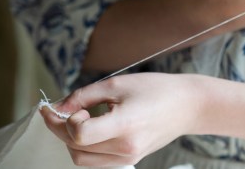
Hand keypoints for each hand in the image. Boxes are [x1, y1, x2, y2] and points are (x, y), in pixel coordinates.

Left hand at [40, 73, 203, 166]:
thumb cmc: (157, 89)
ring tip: (79, 119)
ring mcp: (128, 157)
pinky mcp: (130, 160)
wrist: (187, 106)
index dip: (61, 120)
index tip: (57, 107)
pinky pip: (96, 161)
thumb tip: (58, 107)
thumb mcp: (118, 84)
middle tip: (61, 109)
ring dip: (71, 140)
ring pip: (82, 159)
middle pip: (75, 147)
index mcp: (125, 125)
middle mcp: (126, 148)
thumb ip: (84, 96)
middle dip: (60, 128)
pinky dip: (85, 148)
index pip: (79, 134)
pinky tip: (91, 129)